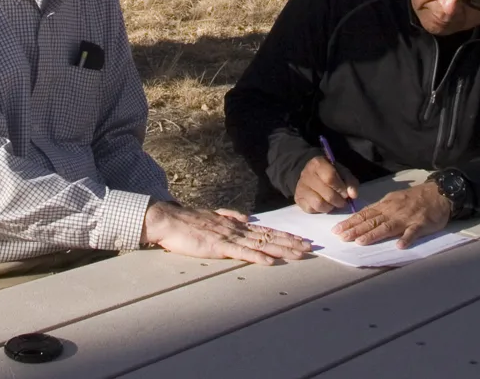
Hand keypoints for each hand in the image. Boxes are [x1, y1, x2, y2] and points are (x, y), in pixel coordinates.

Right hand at [141, 201, 311, 264]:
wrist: (169, 220)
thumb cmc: (188, 221)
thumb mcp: (213, 216)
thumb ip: (230, 216)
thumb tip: (247, 217)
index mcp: (235, 224)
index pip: (265, 230)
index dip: (284, 235)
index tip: (301, 239)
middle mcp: (237, 229)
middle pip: (269, 236)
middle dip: (291, 242)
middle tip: (310, 247)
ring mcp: (229, 237)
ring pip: (261, 244)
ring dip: (282, 249)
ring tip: (299, 253)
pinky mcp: (218, 246)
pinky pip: (241, 253)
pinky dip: (257, 257)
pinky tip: (271, 261)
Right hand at [294, 156, 359, 213]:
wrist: (311, 174)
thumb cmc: (330, 173)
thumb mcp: (342, 172)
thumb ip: (351, 182)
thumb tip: (353, 195)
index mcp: (318, 163)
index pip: (330, 177)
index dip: (341, 188)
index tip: (346, 192)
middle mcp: (306, 174)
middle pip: (327, 193)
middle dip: (338, 200)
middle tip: (342, 201)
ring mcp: (301, 187)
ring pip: (319, 204)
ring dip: (330, 207)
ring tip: (334, 203)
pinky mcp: (298, 199)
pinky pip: (311, 209)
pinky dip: (321, 210)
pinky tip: (324, 204)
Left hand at [332, 182, 450, 247]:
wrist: (438, 193)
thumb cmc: (415, 198)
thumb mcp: (394, 200)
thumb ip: (380, 209)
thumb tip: (364, 216)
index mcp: (385, 205)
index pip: (364, 214)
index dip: (350, 222)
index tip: (337, 229)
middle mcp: (393, 211)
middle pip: (372, 221)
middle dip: (355, 229)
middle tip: (341, 237)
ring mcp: (406, 218)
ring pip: (387, 227)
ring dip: (373, 234)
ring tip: (361, 242)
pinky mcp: (421, 224)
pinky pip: (413, 232)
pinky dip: (407, 238)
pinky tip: (400, 246)